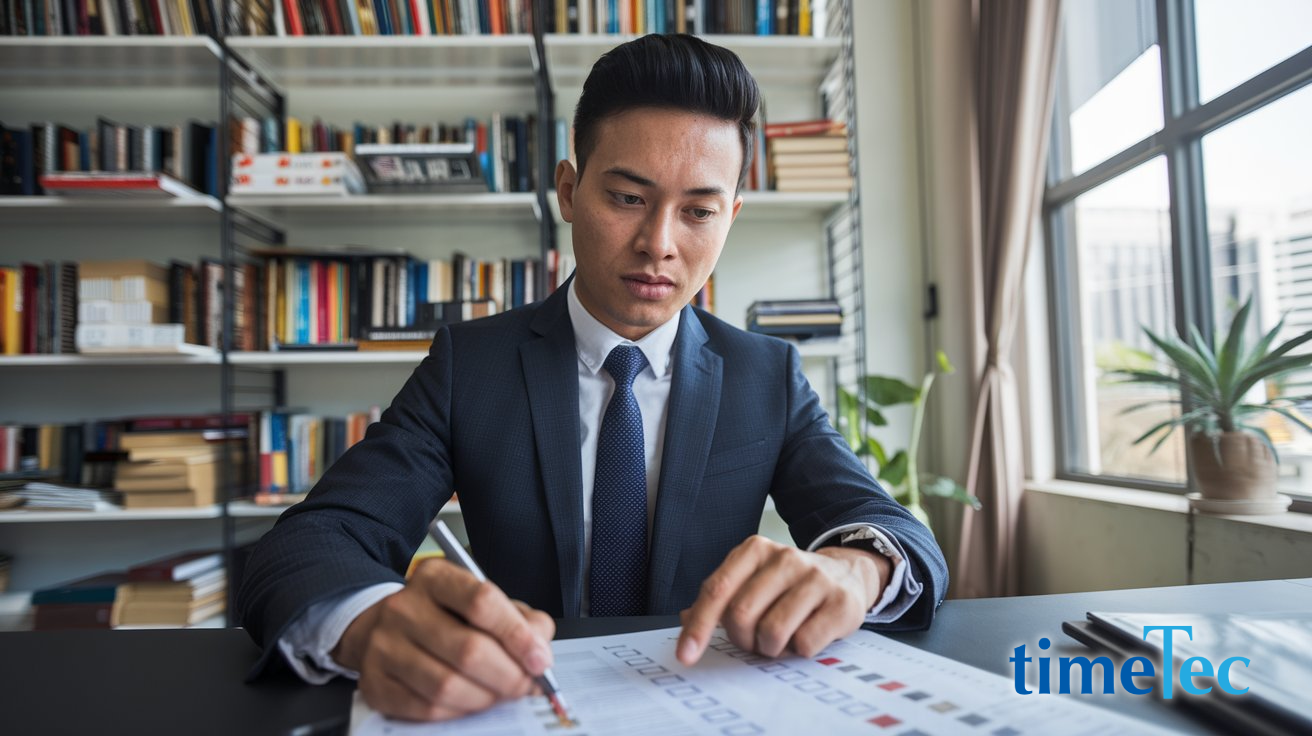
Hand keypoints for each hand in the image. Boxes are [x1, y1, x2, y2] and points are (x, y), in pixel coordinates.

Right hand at [332, 559, 555, 721]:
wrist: (380, 630)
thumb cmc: (442, 616)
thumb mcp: (479, 601)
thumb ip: (517, 619)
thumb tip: (539, 651)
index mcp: (435, 578)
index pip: (481, 601)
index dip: (517, 635)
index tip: (539, 659)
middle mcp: (404, 608)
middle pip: (468, 649)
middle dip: (509, 676)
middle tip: (526, 685)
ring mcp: (384, 646)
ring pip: (447, 685)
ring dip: (486, 698)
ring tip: (499, 694)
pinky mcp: (375, 683)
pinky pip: (426, 709)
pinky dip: (459, 712)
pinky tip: (470, 702)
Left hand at [677, 535, 889, 664]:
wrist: (848, 575)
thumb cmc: (790, 586)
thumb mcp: (753, 582)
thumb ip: (720, 599)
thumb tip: (684, 618)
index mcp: (754, 551)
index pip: (716, 590)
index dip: (699, 626)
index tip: (686, 654)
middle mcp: (784, 558)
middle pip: (741, 615)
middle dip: (743, 639)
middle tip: (755, 641)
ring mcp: (815, 578)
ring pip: (773, 631)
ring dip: (771, 648)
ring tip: (780, 640)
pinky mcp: (840, 602)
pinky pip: (805, 643)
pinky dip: (798, 651)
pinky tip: (805, 637)